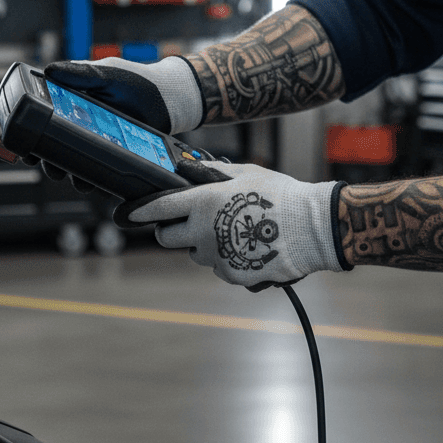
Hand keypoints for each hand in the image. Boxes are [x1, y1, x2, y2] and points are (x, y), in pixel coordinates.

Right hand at [35, 54, 204, 190]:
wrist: (168, 100)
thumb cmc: (136, 81)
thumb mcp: (107, 75)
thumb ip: (80, 74)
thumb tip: (49, 71)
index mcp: (70, 101)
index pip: (42, 119)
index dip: (31, 135)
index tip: (26, 149)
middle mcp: (79, 123)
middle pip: (54, 147)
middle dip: (50, 162)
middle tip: (53, 169)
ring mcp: (95, 140)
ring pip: (75, 163)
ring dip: (73, 175)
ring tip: (79, 180)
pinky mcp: (112, 154)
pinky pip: (99, 171)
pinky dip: (97, 180)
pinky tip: (99, 184)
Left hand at [121, 161, 345, 289]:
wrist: (312, 229)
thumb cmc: (280, 195)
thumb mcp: (245, 173)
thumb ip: (211, 172)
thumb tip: (188, 168)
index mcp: (204, 202)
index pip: (159, 208)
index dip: (140, 211)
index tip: (129, 214)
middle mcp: (204, 231)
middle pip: (167, 237)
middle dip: (172, 230)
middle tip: (190, 222)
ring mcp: (217, 256)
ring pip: (195, 254)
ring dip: (204, 245)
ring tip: (233, 232)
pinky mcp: (231, 274)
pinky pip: (219, 267)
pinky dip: (227, 259)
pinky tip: (248, 246)